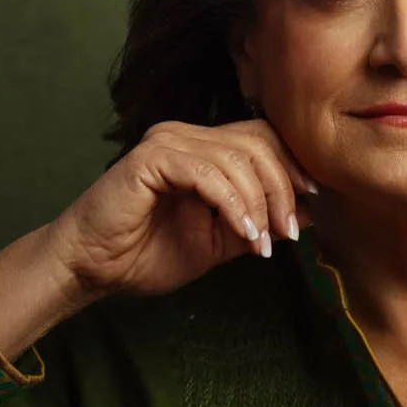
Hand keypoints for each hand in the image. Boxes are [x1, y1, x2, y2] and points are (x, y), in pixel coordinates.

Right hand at [41, 118, 320, 301]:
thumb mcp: (219, 241)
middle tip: (288, 232)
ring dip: (260, 203)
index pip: (264, 139)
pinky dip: (233, 204)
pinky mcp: (150, 159)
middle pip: (259, 142)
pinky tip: (242, 233)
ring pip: (238, 158)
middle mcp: (186, 137)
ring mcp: (167, 143)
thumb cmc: (146, 254)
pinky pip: (207, 173)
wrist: (93, 269)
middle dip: (283, 188)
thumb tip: (312, 212)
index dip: (293, 167)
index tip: (312, 204)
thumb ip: (259, 223)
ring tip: (263, 242)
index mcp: (203, 149)